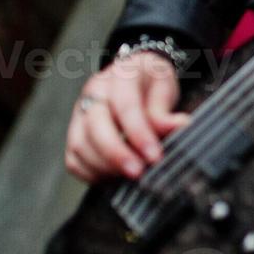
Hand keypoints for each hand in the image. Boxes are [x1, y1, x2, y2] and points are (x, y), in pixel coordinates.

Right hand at [64, 52, 191, 183]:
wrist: (134, 75)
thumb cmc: (150, 83)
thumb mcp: (165, 86)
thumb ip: (165, 110)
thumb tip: (179, 126)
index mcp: (120, 75)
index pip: (125, 105)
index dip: (139, 133)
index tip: (154, 156)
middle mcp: (94, 93)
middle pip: (95, 126)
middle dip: (116, 154)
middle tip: (138, 173)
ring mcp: (80, 113)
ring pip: (80, 145)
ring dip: (105, 167)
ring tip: (130, 177)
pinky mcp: (75, 132)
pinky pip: (74, 159)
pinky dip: (92, 174)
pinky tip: (114, 178)